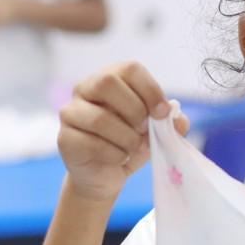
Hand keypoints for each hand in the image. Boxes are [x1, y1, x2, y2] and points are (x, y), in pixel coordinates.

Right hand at [58, 62, 189, 201]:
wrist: (105, 175)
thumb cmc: (129, 144)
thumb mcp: (155, 131)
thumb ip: (170, 123)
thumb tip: (179, 119)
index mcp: (110, 78)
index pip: (130, 69)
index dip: (150, 90)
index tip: (162, 113)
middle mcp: (85, 88)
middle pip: (107, 83)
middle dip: (135, 110)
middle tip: (144, 129)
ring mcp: (70, 112)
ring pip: (100, 118)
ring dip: (126, 138)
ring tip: (134, 148)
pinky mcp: (65, 138)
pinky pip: (91, 143)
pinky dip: (115, 154)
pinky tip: (120, 158)